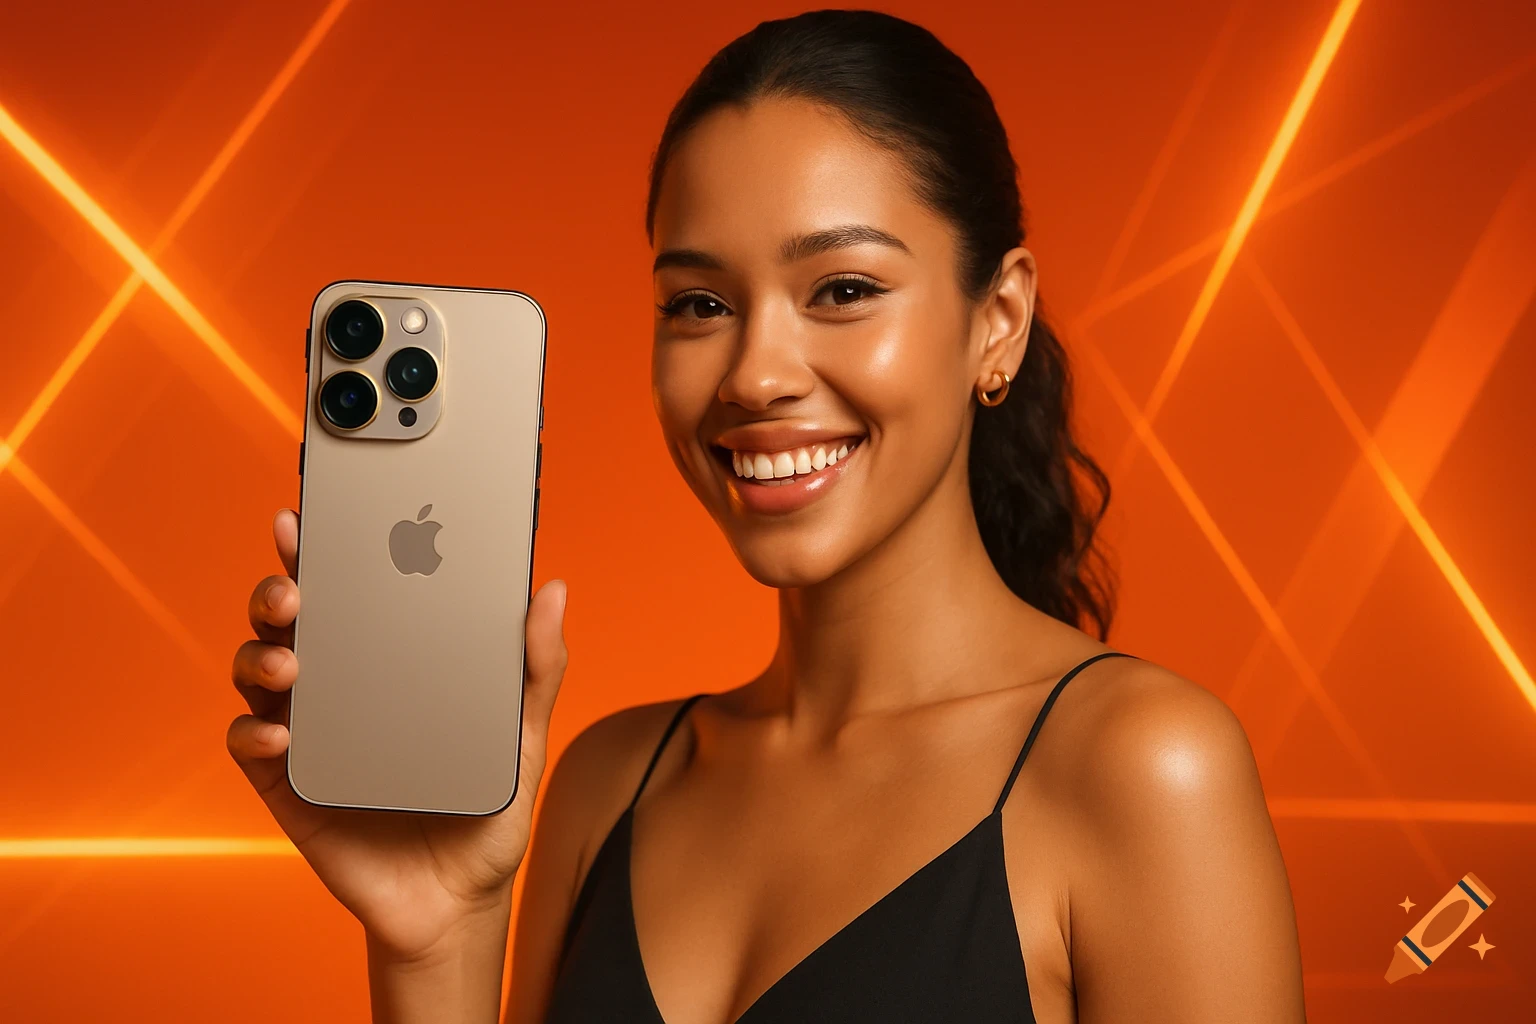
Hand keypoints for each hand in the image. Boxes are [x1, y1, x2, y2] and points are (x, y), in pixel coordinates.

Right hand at [227, 508, 567, 962]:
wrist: (460, 898)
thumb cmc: (487, 807)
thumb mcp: (522, 735)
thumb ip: (536, 668)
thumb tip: (552, 590)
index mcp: (392, 660)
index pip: (353, 591)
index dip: (324, 550)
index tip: (309, 517)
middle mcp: (344, 685)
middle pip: (292, 620)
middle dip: (280, 591)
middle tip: (297, 591)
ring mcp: (311, 732)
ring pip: (260, 670)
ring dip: (262, 654)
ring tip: (291, 662)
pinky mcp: (287, 784)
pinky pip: (252, 744)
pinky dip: (255, 729)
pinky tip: (281, 730)